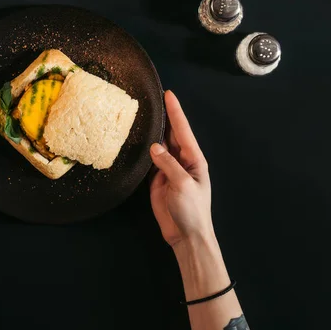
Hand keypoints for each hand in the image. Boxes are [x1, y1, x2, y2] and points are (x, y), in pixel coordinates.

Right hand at [149, 91, 212, 248]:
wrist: (186, 235)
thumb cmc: (192, 210)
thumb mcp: (182, 184)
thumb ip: (168, 164)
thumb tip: (154, 146)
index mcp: (194, 159)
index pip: (183, 130)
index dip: (176, 112)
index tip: (169, 94)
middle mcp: (181, 160)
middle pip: (171, 134)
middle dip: (164, 116)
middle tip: (152, 98)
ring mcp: (168, 170)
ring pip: (159, 146)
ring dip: (152, 132)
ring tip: (142, 114)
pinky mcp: (156, 180)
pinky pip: (149, 161)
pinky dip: (143, 150)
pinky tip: (136, 139)